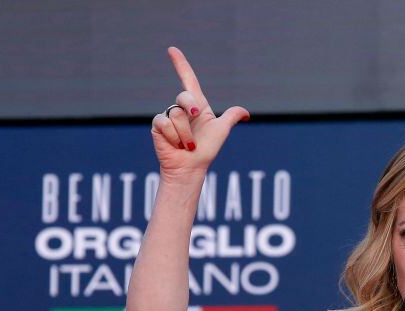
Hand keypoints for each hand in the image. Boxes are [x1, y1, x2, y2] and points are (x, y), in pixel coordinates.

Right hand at [150, 47, 249, 184]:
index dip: (181, 65)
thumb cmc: (206, 150)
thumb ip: (231, 117)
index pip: (188, 80)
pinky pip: (164, 123)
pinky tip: (175, 145)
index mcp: (197, 106)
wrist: (191, 167)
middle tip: (195, 120)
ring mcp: (168, 116)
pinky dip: (174, 137)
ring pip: (176, 114)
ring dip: (185, 134)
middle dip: (191, 108)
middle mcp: (182, 109)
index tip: (172, 50)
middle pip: (184, 96)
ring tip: (187, 145)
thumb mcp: (221, 131)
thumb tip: (246, 114)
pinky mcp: (157, 126)